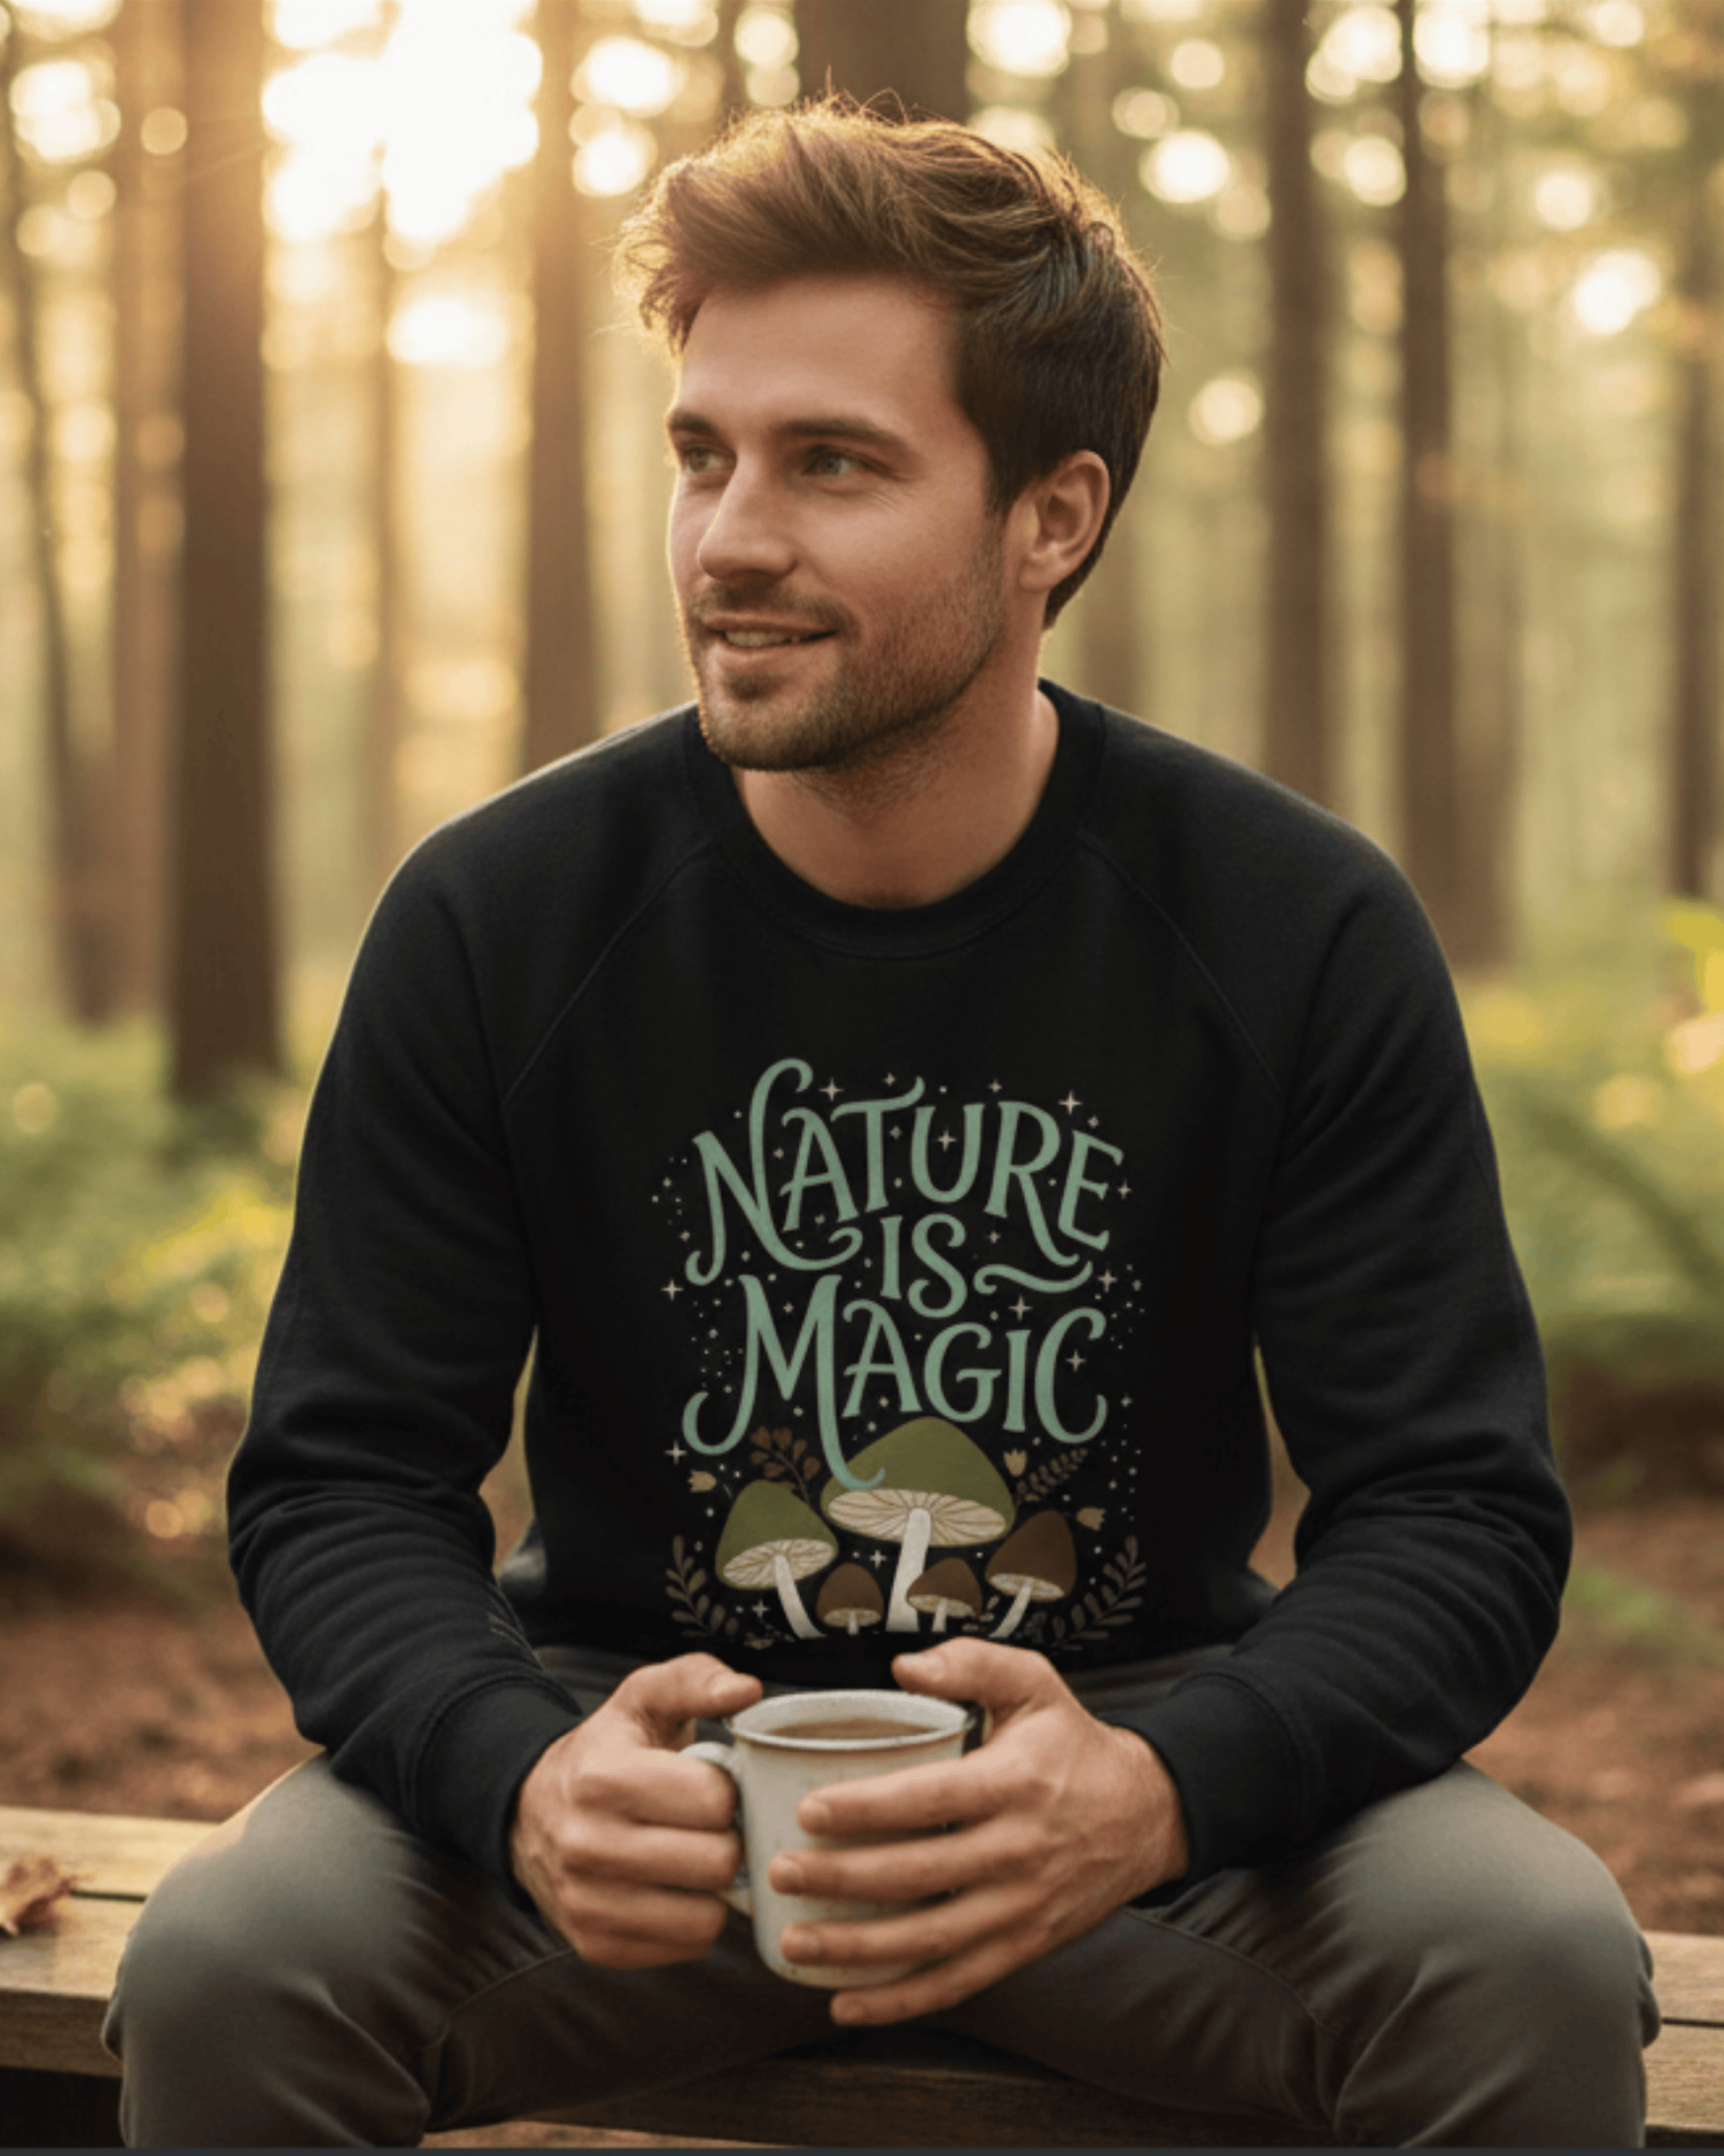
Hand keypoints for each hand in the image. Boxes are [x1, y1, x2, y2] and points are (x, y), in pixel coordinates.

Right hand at [509, 1652, 761, 1966]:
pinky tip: (675, 1888)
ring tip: (696, 1856)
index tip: (712, 1785)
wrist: (530, 1811)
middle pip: (716, 1863)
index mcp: (603, 1777)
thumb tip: (747, 1690)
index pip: (714, 1801)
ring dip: (714, 1888)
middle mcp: (586, 1844)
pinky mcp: (594, 1945)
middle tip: (711, 1826)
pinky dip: (691, 1920)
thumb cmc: (607, 1751)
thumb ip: (696, 1680)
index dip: (727, 1791)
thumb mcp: (643, 1699)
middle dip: (728, 1840)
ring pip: (704, 1917)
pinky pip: (684, 1947)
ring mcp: (585, 1902)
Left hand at [766, 1638, 1188, 2024]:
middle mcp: (1018, 1851)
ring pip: (928, 1941)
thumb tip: (903, 1667)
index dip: (867, 1808)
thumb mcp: (1035, 1684)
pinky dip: (900, 2002)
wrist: (1149, 1814)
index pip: (931, 1799)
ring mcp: (1021, 1908)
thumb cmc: (1075, 1745)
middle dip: (841, 1879)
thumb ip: (971, 1664)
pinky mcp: (1024, 1946)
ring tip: (794, 1942)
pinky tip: (847, 2003)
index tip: (810, 1810)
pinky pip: (956, 1982)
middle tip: (780, 1873)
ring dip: (856, 1950)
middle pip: (918, 1875)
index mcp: (1015, 1783)